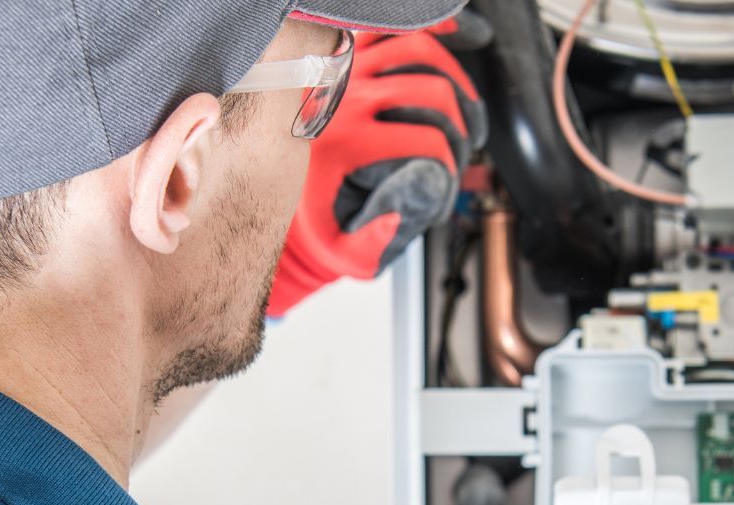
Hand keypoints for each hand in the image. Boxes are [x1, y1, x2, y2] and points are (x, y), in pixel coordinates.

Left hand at [267, 30, 485, 316]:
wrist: (271, 180)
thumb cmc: (311, 212)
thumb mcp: (338, 245)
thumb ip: (370, 245)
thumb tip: (400, 216)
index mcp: (346, 142)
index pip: (425, 140)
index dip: (452, 162)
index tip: (450, 177)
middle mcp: (345, 98)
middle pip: (431, 90)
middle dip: (459, 122)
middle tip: (462, 145)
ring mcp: (346, 69)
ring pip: (418, 49)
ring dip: (453, 77)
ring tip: (462, 108)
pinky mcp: (346, 54)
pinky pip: (391, 29)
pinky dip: (426, 31)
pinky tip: (450, 40)